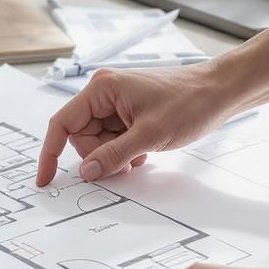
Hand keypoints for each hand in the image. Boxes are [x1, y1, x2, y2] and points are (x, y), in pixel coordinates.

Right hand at [36, 64, 236, 185]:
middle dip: (98, 156)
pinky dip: (124, 152)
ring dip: (114, 155)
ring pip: (97, 142)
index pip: (62, 124)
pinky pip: (112, 141)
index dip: (50, 153)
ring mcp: (116, 104)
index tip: (46, 179)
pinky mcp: (128, 113)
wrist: (221, 92)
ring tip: (141, 152)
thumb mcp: (149, 135)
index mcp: (101, 89)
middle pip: (80, 137)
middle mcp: (104, 94)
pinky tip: (145, 150)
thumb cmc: (190, 101)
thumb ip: (113, 155)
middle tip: (126, 161)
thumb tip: (86, 172)